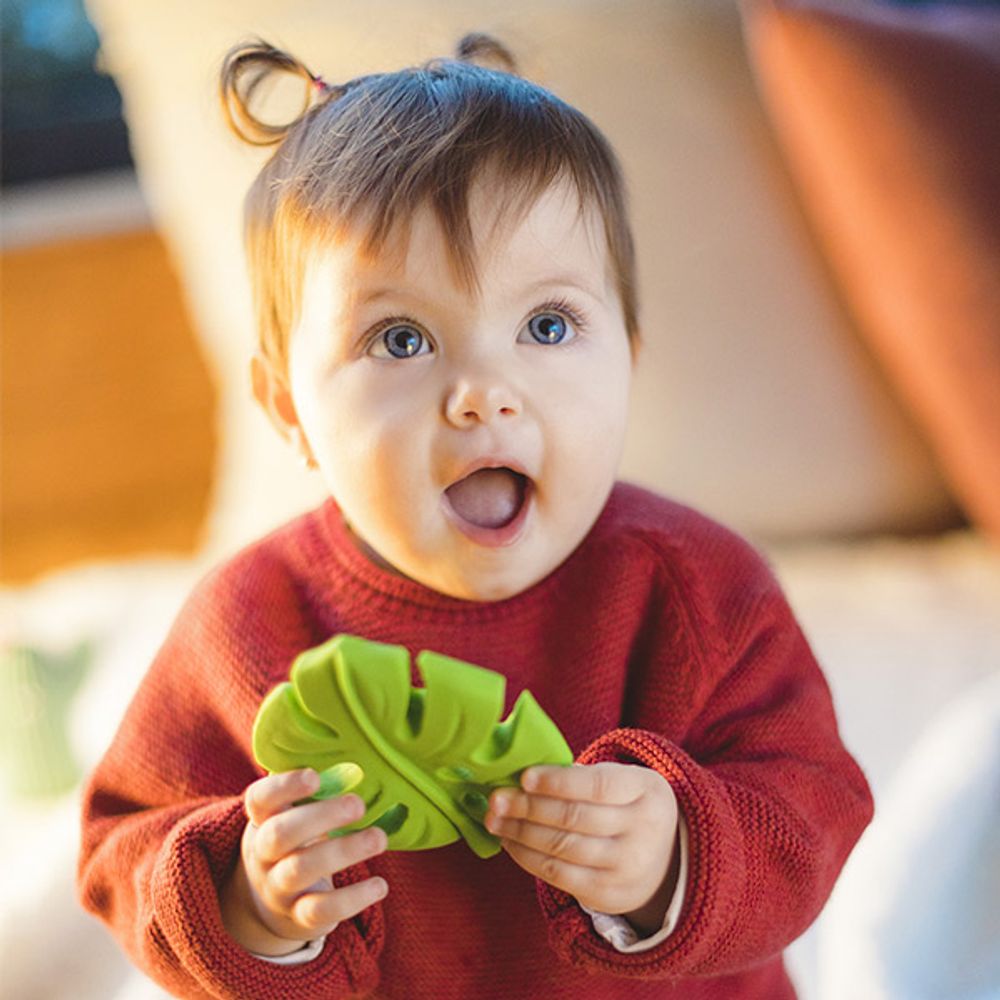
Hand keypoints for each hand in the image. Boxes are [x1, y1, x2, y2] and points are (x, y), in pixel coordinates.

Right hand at [220, 769, 387, 955]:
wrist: (272, 904)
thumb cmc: (297, 842)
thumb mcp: (296, 817)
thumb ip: (320, 795)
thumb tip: (359, 773)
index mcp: (263, 819)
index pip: (260, 799)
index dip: (284, 786)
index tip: (315, 777)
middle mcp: (264, 854)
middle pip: (280, 833)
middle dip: (320, 816)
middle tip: (358, 804)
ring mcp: (278, 888)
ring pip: (301, 869)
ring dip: (344, 851)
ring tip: (379, 838)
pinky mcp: (299, 918)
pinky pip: (322, 910)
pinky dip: (353, 898)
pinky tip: (380, 885)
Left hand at [485, 762, 679, 935]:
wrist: (666, 859)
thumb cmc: (627, 806)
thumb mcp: (624, 782)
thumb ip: (582, 777)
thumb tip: (520, 778)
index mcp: (646, 791)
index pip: (598, 785)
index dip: (558, 782)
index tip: (524, 777)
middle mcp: (641, 831)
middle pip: (574, 818)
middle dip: (528, 808)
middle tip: (496, 799)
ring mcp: (626, 867)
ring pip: (562, 848)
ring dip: (520, 833)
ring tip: (494, 820)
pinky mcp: (607, 894)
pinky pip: (558, 875)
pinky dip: (527, 857)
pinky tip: (510, 842)